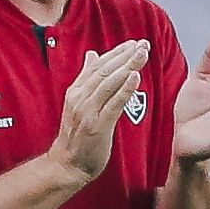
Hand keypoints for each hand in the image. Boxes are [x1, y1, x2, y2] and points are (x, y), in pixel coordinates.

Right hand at [48, 39, 150, 181]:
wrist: (66, 165)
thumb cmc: (76, 136)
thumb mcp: (78, 102)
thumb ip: (86, 79)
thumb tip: (92, 55)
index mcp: (76, 91)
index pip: (98, 65)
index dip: (116, 52)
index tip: (134, 43)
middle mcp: (80, 98)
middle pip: (104, 70)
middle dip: (125, 55)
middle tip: (143, 44)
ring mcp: (88, 111)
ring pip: (108, 83)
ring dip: (127, 66)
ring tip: (142, 54)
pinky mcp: (97, 126)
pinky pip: (112, 105)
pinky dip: (124, 90)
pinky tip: (135, 78)